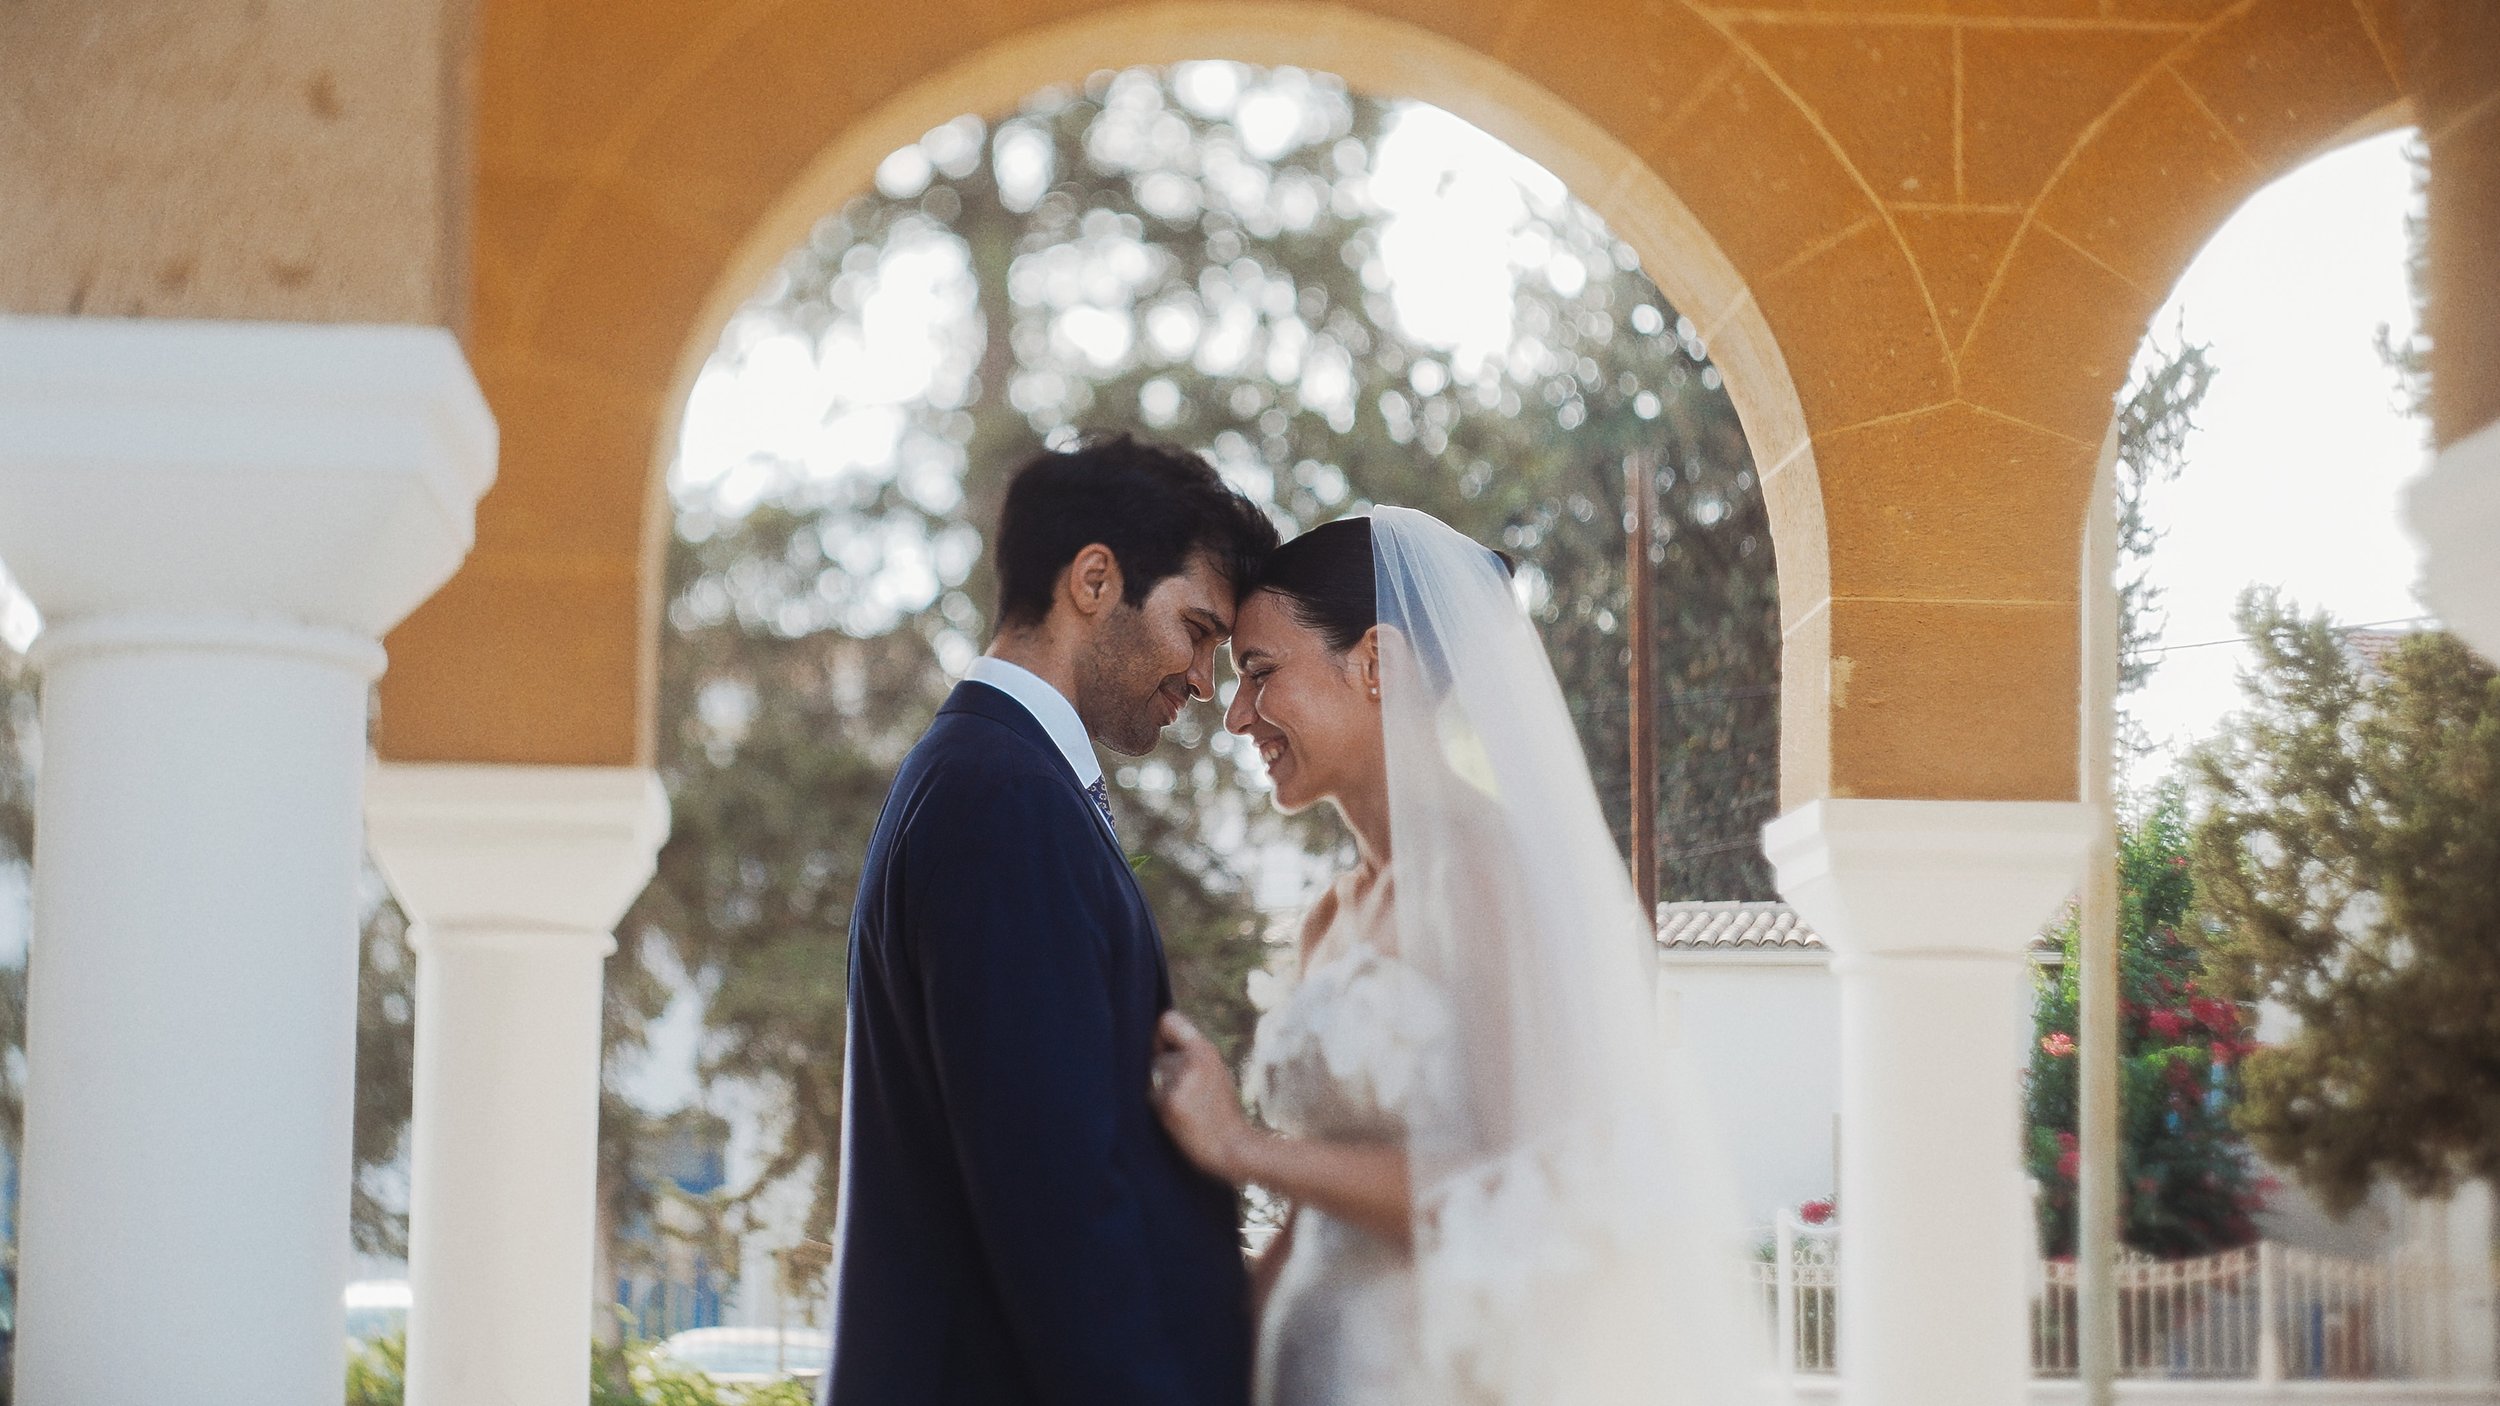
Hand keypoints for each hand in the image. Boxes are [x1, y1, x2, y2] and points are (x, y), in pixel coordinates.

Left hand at [1150, 1010, 1257, 1185]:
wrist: (1234, 1147)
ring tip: (1182, 1106)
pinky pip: (1150, 1096)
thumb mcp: (1215, 1072)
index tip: (1162, 1047)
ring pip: (1151, 1075)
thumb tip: (1159, 1038)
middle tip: (1183, 1091)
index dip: (1160, 1033)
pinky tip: (1177, 1117)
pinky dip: (1158, 1106)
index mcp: (1205, 1050)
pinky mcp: (1168, 1103)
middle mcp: (1191, 1060)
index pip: (1168, 1020)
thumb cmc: (1223, 1111)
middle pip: (1155, 1055)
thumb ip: (1191, 1055)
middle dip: (1161, 1070)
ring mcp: (1178, 1082)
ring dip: (1158, 1089)